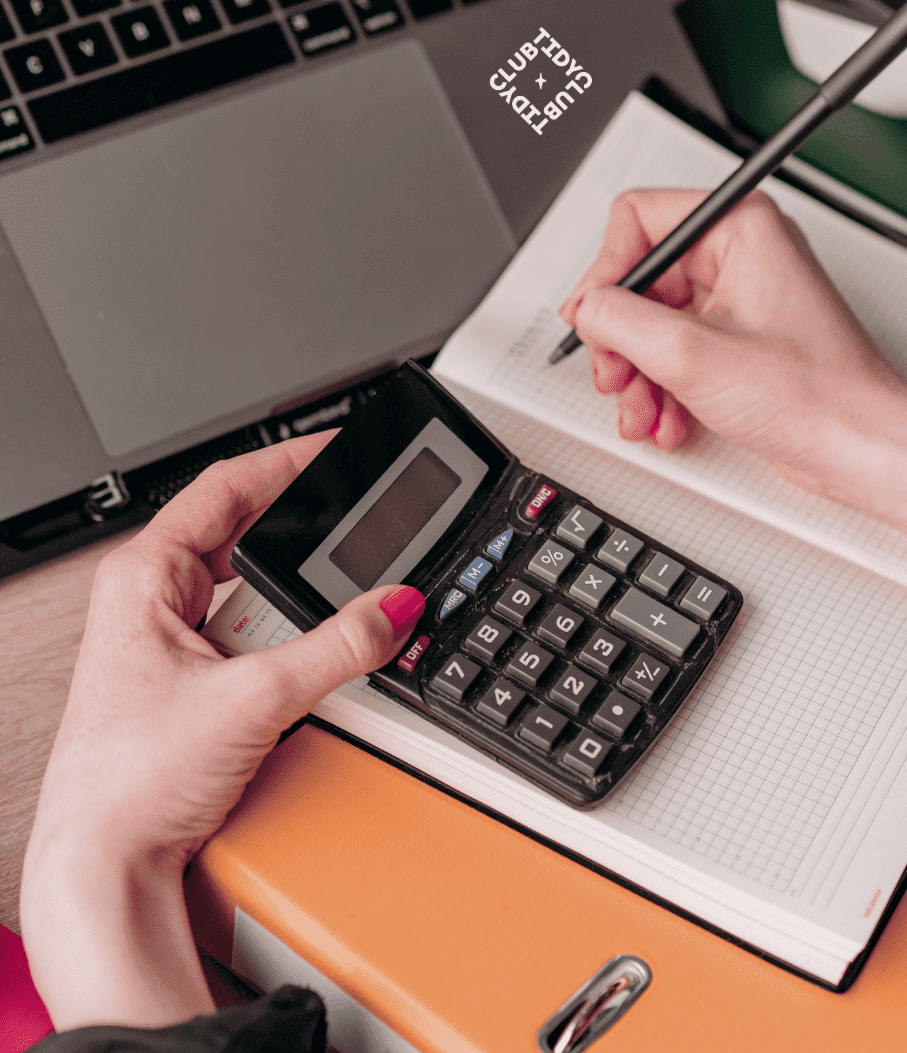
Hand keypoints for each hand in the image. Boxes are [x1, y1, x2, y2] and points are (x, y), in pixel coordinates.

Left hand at [21, 436, 424, 1029]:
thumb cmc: (129, 782)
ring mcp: (168, 637)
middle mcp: (150, 600)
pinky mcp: (189, 674)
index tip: (334, 447)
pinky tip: (307, 632)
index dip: (284, 460)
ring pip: (244, 578)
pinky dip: (284, 619)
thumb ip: (339, 648)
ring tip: (335, 569)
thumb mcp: (254, 698)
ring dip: (290, 577)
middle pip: (237, 527)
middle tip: (349, 502)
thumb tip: (395, 607)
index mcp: (143, 577)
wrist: (106, 864)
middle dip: (295, 516)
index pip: (224, 487)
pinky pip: (246, 623)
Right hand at [559, 189, 906, 501]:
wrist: (857, 448)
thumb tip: (587, 309)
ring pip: (652, 325)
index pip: (638, 220)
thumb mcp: (690, 353)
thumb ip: (619, 320)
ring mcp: (738, 302)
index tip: (591, 318)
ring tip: (642, 411)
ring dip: (637, 375)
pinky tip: (666, 421)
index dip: (605, 272)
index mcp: (740, 227)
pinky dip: (661, 390)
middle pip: (640, 281)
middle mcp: (740, 256)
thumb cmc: (814, 393)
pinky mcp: (736, 344)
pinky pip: (675, 354)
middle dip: (620, 340)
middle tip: (614, 375)